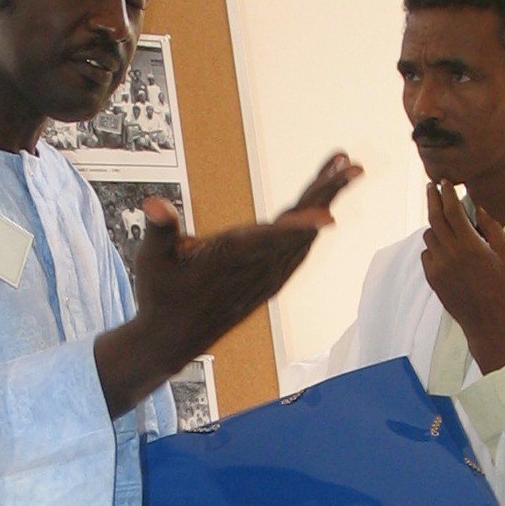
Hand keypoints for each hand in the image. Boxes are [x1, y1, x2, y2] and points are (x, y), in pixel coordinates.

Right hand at [95, 155, 362, 416]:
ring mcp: (267, 277)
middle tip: (352, 165)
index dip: (299, 227)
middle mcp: (255, 268)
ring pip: (305, 236)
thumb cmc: (160, 295)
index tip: (329, 215)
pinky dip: (315, 225)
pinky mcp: (271, 282)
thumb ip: (160, 229)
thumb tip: (154, 205)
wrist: (172, 340)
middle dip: (326, 193)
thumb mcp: (151, 259)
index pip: (268, 240)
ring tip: (346, 169)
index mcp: (229, 258)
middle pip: (299, 228)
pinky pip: (300, 250)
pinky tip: (326, 207)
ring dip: (326, 200)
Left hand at [420, 181, 504, 373]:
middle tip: (431, 187)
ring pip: (429, 235)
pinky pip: (426, 254)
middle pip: (434, 217)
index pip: (452, 210)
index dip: (447, 193)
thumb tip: (477, 208)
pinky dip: (433, 247)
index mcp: (471, 245)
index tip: (444, 181)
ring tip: (448, 227)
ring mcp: (438, 267)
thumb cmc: (501, 285)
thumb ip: (492, 228)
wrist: (487, 320)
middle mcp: (451, 254)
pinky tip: (446, 251)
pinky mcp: (432, 278)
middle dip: (432, 198)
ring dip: (436, 226)